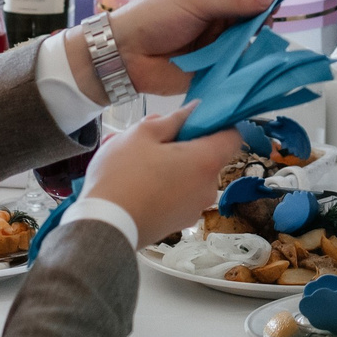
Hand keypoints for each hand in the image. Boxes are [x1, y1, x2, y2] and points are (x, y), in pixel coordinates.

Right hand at [78, 103, 247, 244]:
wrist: (104, 226)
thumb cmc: (122, 176)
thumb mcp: (142, 134)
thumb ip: (173, 119)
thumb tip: (193, 110)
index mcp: (205, 161)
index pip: (232, 135)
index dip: (218, 123)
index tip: (197, 120)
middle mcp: (208, 188)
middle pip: (208, 157)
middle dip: (185, 145)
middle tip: (154, 140)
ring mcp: (195, 208)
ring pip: (192, 176)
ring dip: (173, 166)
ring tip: (139, 162)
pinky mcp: (180, 223)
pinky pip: (181, 195)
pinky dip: (167, 186)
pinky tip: (139, 183)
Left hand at [94, 0, 274, 94]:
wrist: (126, 54)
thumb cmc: (154, 17)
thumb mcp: (196, 1)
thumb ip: (235, 2)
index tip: (278, 3)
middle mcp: (220, 16)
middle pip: (255, 18)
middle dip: (262, 23)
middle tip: (262, 28)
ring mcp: (219, 42)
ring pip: (250, 43)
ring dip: (255, 46)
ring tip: (257, 48)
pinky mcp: (215, 66)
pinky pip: (237, 66)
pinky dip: (245, 66)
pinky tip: (251, 66)